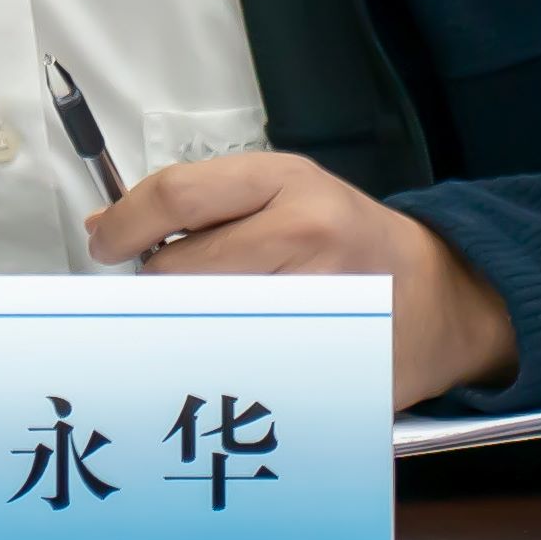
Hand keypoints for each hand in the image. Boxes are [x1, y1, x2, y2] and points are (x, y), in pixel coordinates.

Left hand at [86, 152, 517, 408]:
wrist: (437, 292)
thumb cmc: (345, 238)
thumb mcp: (283, 192)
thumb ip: (204, 205)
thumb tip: (109, 228)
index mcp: (285, 179)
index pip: (178, 194)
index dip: (125, 223)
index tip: (103, 242)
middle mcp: (305, 229)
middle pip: (180, 268)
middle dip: (156, 286)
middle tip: (168, 292)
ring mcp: (319, 293)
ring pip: (203, 319)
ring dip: (187, 325)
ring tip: (212, 318)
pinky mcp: (329, 350)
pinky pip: (243, 359)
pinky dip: (223, 358)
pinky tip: (238, 349)